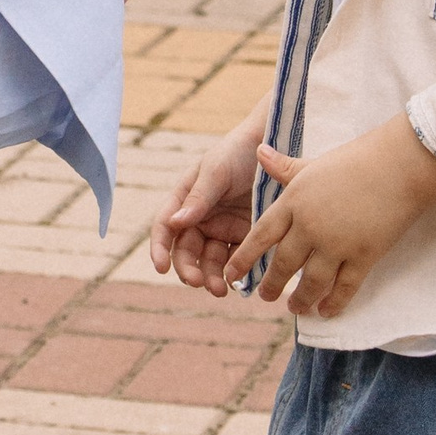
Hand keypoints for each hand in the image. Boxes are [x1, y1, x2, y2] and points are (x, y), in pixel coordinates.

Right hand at [149, 115, 264, 295]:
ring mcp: (223, 229)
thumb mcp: (216, 170)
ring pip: (210, 261)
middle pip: (186, 251)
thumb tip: (175, 223)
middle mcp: (201, 218)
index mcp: (185, 199)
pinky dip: (236, 274)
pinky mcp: (246, 237)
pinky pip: (237, 261)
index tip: (161, 267)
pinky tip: (239, 283)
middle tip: (197, 282)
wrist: (275, 145)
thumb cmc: (239, 152)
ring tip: (220, 290)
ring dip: (211, 277)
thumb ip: (198, 197)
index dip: (159, 248)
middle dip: (188, 269)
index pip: (165, 227)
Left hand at [226, 116, 435, 318]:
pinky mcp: (364, 255)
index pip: (260, 236)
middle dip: (271, 284)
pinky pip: (344, 288)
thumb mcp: (314, 163)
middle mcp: (310, 226)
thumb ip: (284, 167)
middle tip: (265, 297)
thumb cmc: (357, 159)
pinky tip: (326, 311)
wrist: (400, 165)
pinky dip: (334, 303)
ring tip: (295, 308)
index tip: (232, 275)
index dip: (244, 259)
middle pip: (283, 264)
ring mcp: (337, 243)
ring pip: (311, 282)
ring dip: (301, 299)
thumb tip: (258, 151)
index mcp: (294, 201)